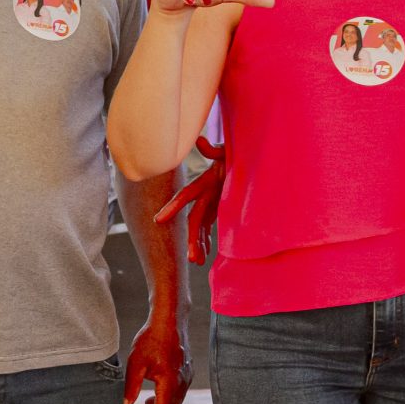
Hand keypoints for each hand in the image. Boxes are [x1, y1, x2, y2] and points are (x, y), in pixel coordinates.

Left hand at [122, 316, 189, 403]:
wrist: (170, 320)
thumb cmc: (152, 339)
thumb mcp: (136, 363)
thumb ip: (131, 387)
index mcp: (170, 384)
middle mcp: (182, 384)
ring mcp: (186, 378)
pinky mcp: (185, 373)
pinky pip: (176, 394)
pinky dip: (163, 402)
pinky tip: (149, 401)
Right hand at [156, 135, 225, 265]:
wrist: (246, 154)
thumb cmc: (235, 151)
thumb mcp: (227, 149)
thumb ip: (214, 149)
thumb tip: (200, 141)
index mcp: (206, 181)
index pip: (186, 196)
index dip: (173, 207)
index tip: (158, 220)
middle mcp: (205, 195)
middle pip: (195, 220)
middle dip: (193, 239)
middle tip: (192, 260)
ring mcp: (210, 202)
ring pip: (200, 226)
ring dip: (198, 244)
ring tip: (197, 263)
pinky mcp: (217, 207)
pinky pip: (209, 226)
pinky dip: (206, 239)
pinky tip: (204, 254)